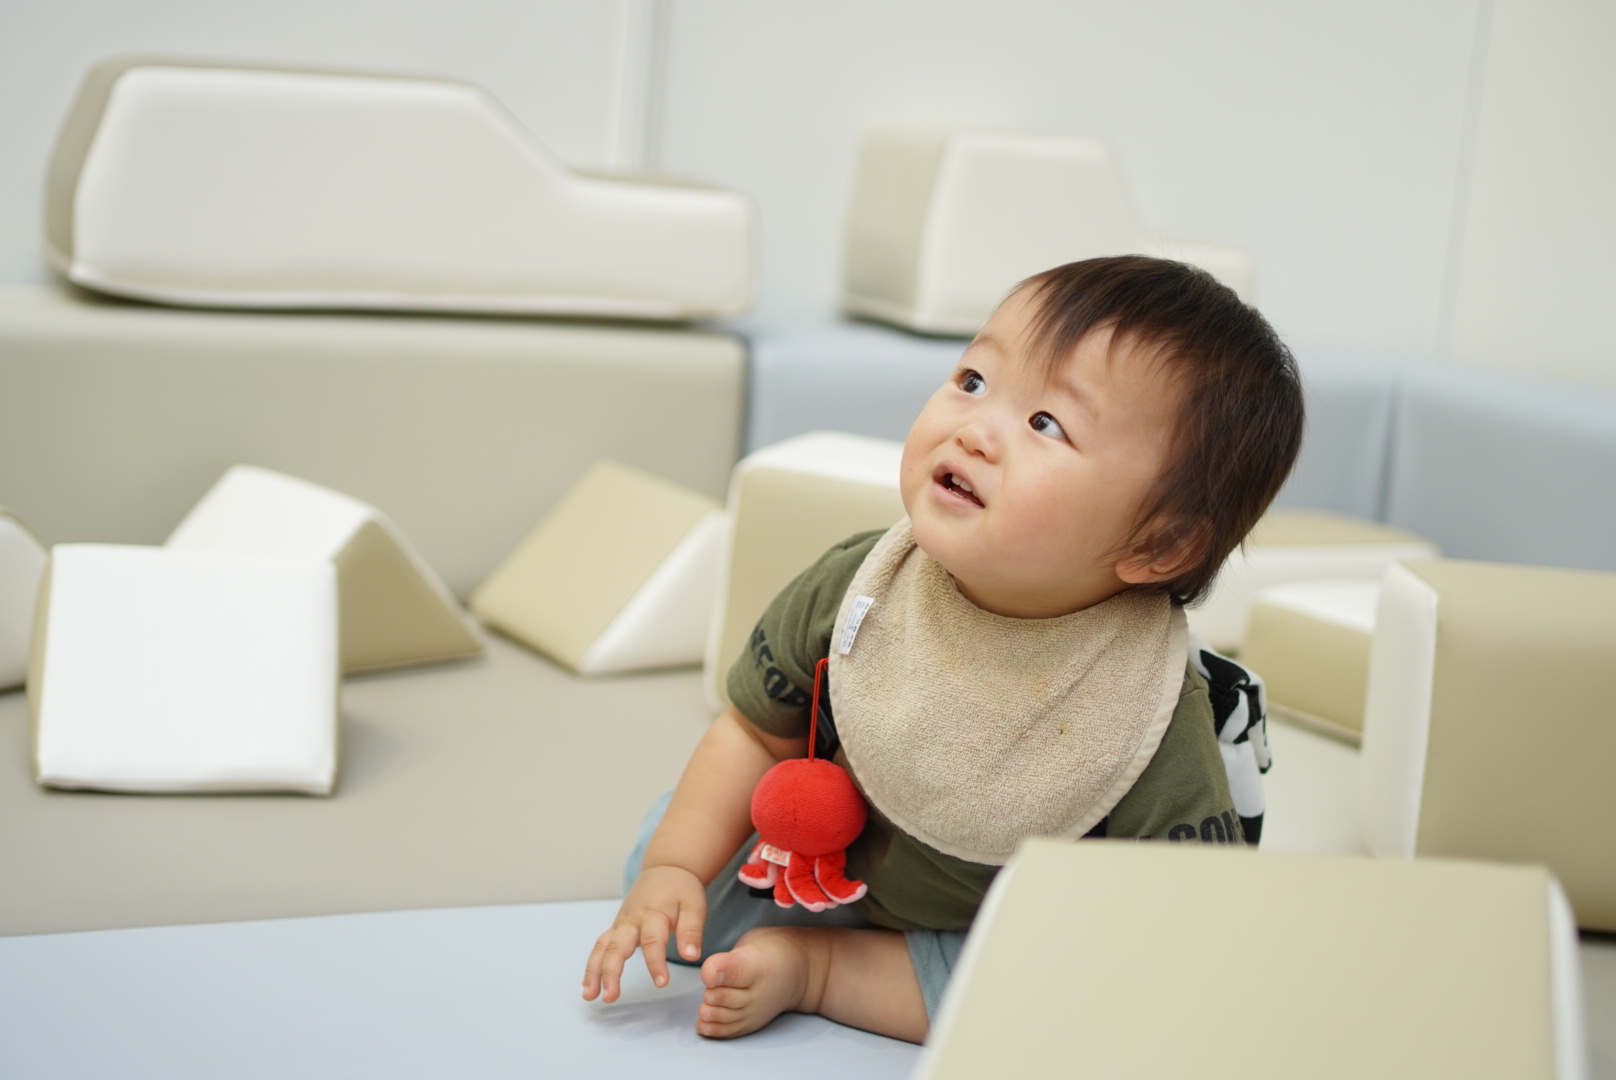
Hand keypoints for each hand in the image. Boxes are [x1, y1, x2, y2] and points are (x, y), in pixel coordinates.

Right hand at [582, 863, 707, 1002]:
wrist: (665, 870)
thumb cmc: (681, 889)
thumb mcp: (694, 905)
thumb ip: (692, 931)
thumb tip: (691, 956)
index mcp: (653, 913)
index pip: (652, 941)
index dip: (656, 963)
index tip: (661, 983)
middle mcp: (631, 920)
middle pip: (616, 946)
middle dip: (610, 972)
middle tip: (609, 997)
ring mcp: (620, 924)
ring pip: (602, 946)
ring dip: (593, 971)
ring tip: (589, 996)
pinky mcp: (616, 928)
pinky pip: (600, 946)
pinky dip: (592, 964)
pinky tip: (588, 985)